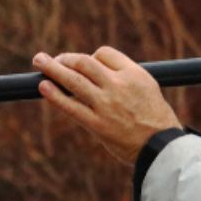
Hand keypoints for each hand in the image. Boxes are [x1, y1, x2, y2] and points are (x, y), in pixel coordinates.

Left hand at [32, 48, 182, 162]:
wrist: (161, 147)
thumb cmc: (154, 119)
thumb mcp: (147, 87)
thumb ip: (124, 77)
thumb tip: (95, 71)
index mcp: (133, 74)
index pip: (103, 54)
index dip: (89, 56)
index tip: (80, 64)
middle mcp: (118, 85)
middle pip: (85, 62)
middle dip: (64, 58)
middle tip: (48, 59)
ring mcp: (106, 104)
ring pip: (74, 80)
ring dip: (52, 69)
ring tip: (38, 61)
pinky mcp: (97, 124)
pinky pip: (71, 107)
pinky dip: (55, 96)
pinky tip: (43, 87)